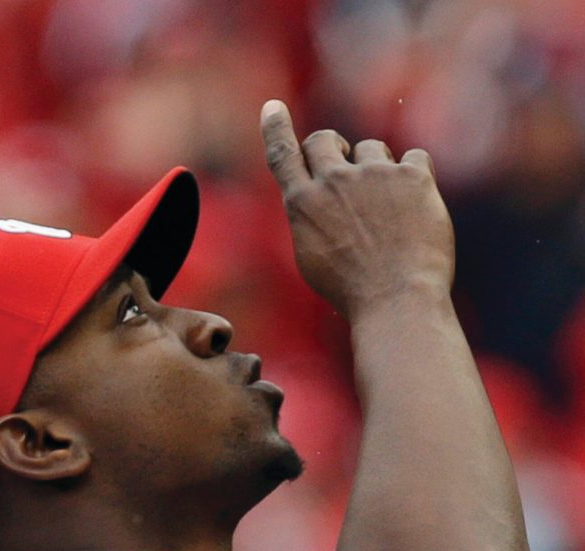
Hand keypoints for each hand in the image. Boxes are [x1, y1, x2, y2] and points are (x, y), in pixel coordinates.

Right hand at [260, 100, 454, 321]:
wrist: (397, 302)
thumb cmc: (354, 293)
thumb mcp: (315, 259)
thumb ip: (313, 218)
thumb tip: (319, 195)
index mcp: (303, 205)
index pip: (283, 155)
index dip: (276, 128)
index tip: (273, 107)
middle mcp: (334, 181)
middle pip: (324, 141)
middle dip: (333, 147)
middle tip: (345, 161)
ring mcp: (375, 175)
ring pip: (372, 149)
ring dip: (377, 170)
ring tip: (389, 212)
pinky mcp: (413, 176)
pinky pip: (414, 159)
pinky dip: (415, 179)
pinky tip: (417, 210)